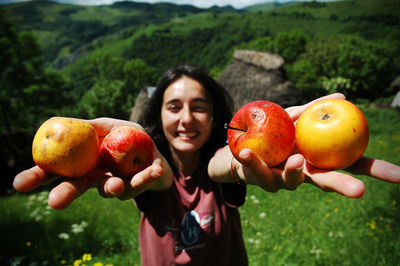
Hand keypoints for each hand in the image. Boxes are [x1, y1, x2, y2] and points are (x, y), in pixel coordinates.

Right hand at [13, 117, 172, 209]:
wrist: (152, 147)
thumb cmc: (124, 136)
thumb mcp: (107, 126)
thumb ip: (87, 128)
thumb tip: (59, 125)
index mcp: (82, 162)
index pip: (55, 172)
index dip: (37, 177)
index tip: (19, 184)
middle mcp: (93, 176)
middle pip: (76, 187)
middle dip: (65, 195)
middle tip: (54, 203)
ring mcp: (113, 184)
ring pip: (108, 189)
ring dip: (111, 187)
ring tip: (116, 185)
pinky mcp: (134, 187)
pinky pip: (138, 184)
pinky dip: (146, 177)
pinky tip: (155, 169)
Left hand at [234, 93, 399, 196]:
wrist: (240, 143)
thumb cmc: (273, 133)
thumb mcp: (292, 118)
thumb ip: (312, 109)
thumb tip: (342, 96)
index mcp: (318, 159)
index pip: (351, 165)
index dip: (376, 171)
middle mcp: (304, 173)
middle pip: (327, 182)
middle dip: (343, 187)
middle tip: (359, 191)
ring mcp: (282, 179)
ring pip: (291, 180)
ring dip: (294, 171)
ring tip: (295, 160)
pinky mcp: (259, 179)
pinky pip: (256, 170)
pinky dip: (252, 160)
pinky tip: (246, 151)